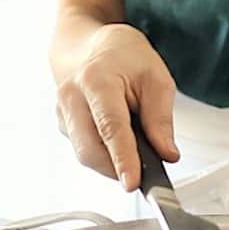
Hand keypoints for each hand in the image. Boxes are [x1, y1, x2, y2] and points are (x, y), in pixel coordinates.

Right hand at [55, 23, 179, 189]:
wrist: (94, 46)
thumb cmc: (126, 58)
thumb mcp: (156, 79)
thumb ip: (160, 119)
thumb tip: (166, 154)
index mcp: (97, 80)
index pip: (110, 127)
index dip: (122, 159)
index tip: (132, 183)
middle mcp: (72, 96)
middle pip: (89, 149)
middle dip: (116, 168)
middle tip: (142, 171)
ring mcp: (62, 111)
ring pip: (84, 154)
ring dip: (110, 162)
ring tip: (131, 146)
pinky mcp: (62, 124)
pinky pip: (82, 150)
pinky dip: (103, 154)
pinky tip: (115, 140)